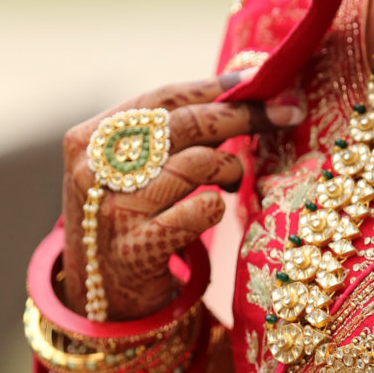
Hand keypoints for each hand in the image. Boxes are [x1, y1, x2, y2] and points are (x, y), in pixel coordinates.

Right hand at [62, 72, 301, 320]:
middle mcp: (95, 171)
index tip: (259, 78)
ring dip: (230, 167)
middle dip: (244, 115)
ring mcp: (116, 210)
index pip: (162, 97)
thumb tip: (239, 86)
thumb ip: (166, 131)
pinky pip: (203, 209)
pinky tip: (211, 210)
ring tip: (232, 177)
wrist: (100, 294)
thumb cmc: (126, 215)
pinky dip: (217, 206)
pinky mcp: (140, 247)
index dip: (215, 85)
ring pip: (200, 163)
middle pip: (188, 124)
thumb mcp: (127, 167)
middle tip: (285, 113)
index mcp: (88, 139)